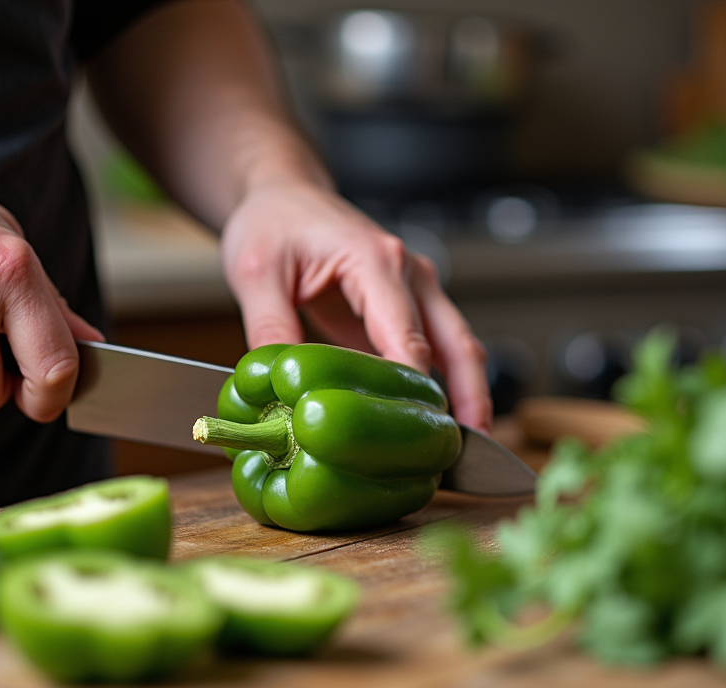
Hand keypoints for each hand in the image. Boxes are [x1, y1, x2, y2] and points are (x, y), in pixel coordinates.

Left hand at [220, 181, 492, 432]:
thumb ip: (269, 329)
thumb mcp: (256, 273)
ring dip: (467, 397)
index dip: (412, 388)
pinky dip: (445, 387)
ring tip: (460, 451)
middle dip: (469, 399)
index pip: (407, 335)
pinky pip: (439, 350)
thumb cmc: (273, 222)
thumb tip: (281, 388)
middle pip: (457, 344)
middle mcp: (409, 273)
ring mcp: (416, 290)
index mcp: (375, 260)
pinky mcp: (408, 309)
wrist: (283, 196)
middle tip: (465, 452)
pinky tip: (434, 426)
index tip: (412, 431)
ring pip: (459, 349)